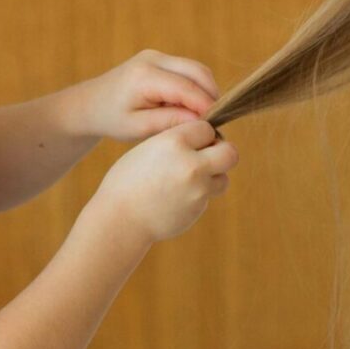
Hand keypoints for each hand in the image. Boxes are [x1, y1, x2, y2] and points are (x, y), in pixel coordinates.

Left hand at [71, 50, 220, 141]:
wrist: (89, 104)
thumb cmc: (111, 119)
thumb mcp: (138, 128)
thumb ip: (170, 121)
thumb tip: (202, 120)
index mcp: (145, 76)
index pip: (187, 88)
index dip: (206, 107)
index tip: (216, 128)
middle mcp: (153, 58)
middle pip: (198, 72)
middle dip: (212, 96)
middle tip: (215, 123)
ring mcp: (157, 55)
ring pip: (197, 69)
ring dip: (205, 91)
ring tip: (203, 117)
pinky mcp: (160, 59)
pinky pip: (189, 70)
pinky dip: (196, 88)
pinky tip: (191, 109)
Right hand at [93, 120, 237, 244]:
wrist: (119, 219)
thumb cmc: (127, 182)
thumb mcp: (147, 149)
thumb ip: (176, 142)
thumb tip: (203, 139)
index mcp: (174, 142)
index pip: (207, 129)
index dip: (201, 135)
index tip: (193, 143)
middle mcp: (191, 163)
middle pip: (230, 152)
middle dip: (221, 154)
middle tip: (207, 158)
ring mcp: (198, 188)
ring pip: (223, 178)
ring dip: (212, 178)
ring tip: (188, 181)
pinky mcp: (198, 208)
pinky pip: (208, 196)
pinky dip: (198, 195)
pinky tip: (177, 197)